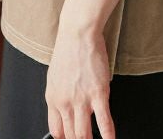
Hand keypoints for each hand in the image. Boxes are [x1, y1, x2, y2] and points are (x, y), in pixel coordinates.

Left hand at [45, 24, 115, 138]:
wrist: (78, 33)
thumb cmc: (69, 49)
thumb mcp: (56, 76)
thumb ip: (61, 95)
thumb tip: (69, 107)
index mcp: (53, 98)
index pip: (57, 131)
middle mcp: (65, 102)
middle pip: (70, 135)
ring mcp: (82, 100)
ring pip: (83, 133)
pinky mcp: (98, 93)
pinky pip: (104, 121)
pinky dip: (108, 135)